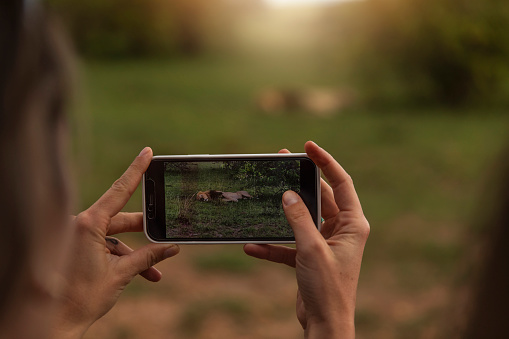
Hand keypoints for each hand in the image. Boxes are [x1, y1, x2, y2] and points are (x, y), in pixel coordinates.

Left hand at [53, 147, 179, 337]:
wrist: (54, 322)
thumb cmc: (81, 298)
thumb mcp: (120, 275)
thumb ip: (147, 257)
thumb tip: (172, 248)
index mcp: (88, 224)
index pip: (118, 191)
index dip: (136, 171)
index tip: (147, 153)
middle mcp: (80, 226)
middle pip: (120, 218)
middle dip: (144, 229)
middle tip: (166, 226)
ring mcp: (78, 238)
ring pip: (114, 237)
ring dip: (134, 253)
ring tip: (155, 270)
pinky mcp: (78, 250)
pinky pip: (105, 248)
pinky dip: (122, 259)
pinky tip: (142, 274)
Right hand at [244, 141, 368, 338]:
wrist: (325, 324)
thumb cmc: (328, 289)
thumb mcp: (311, 249)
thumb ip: (299, 219)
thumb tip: (288, 194)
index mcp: (352, 224)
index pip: (342, 183)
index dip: (326, 162)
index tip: (309, 147)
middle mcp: (341, 230)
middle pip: (320, 196)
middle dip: (301, 181)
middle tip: (283, 160)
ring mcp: (325, 243)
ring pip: (303, 217)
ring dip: (285, 210)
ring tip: (268, 191)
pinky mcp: (310, 256)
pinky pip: (290, 243)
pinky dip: (273, 244)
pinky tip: (252, 246)